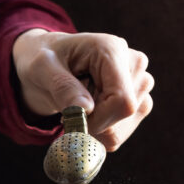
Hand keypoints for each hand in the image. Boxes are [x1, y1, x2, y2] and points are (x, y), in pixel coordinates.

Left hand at [12, 29, 153, 150]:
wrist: (50, 64)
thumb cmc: (45, 61)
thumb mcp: (42, 68)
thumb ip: (63, 87)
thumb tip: (86, 109)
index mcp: (112, 50)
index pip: (122, 100)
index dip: (98, 120)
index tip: (70, 119)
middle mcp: (134, 64)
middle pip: (124, 114)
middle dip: (92, 122)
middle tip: (70, 106)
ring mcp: (140, 83)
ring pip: (123, 128)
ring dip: (94, 128)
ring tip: (79, 106)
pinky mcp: (138, 101)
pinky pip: (120, 134)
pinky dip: (99, 133)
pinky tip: (88, 115)